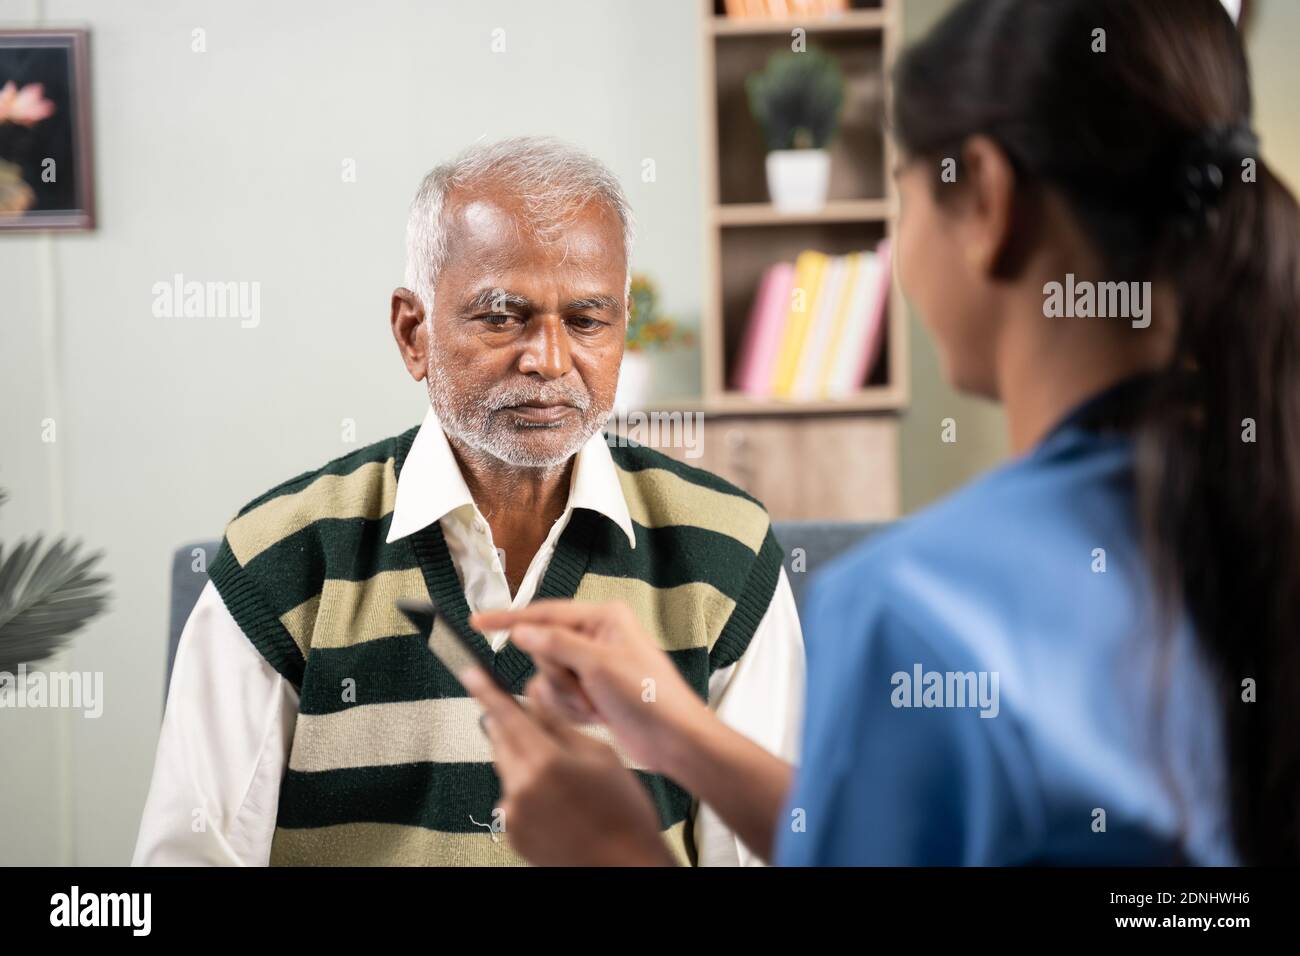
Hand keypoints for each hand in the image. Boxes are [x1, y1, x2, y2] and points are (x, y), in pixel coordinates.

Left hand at [460, 666, 674, 866]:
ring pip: (507, 769)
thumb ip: (559, 726)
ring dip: (523, 760)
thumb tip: (536, 701)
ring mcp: (513, 814)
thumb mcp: (599, 756)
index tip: (470, 673)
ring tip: (562, 776)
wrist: (624, 866)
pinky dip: (526, 789)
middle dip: (511, 727)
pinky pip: (512, 797)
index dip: (486, 691)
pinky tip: (559, 800)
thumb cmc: (623, 812)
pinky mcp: (513, 834)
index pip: (505, 716)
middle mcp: (520, 788)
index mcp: (544, 762)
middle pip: (501, 741)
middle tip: (536, 726)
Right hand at [470, 600, 712, 774]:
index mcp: (603, 618)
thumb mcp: (599, 665)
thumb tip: (523, 631)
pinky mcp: (592, 692)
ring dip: (566, 697)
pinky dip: (572, 710)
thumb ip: (556, 644)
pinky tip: (596, 715)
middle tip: (586, 689)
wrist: (672, 739)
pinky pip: (560, 697)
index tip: (479, 622)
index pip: (545, 613)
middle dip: (558, 676)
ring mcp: (594, 666)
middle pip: (544, 650)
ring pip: (549, 677)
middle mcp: (596, 637)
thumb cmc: (650, 696)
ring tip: (596, 705)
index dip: (510, 620)